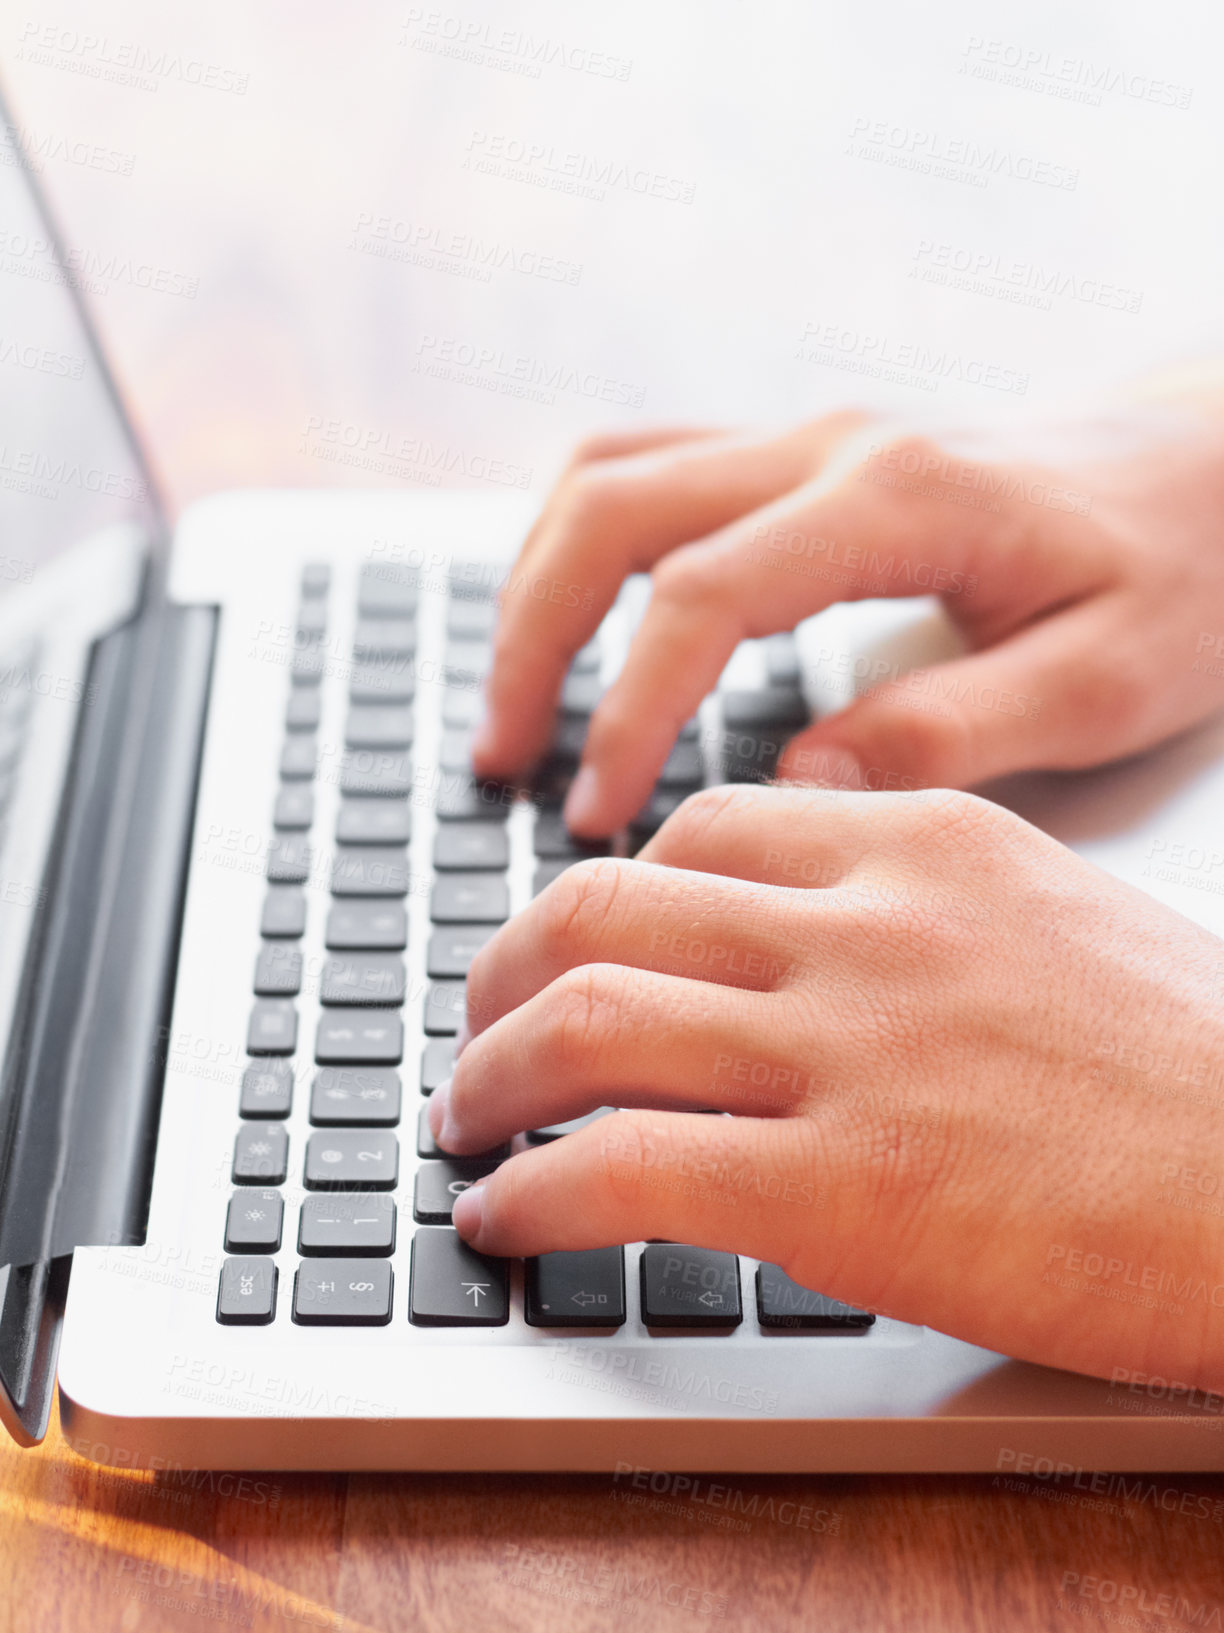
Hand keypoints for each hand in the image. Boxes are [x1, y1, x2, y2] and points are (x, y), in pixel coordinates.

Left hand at [431, 785, 1223, 1389]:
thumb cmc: (1196, 1070)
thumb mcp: (1051, 921)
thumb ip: (913, 911)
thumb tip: (802, 948)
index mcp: (923, 844)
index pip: (704, 828)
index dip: (612, 891)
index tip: (582, 942)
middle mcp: (867, 925)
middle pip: (608, 903)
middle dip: (510, 968)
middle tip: (484, 1022)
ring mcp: (847, 1051)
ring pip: (588, 1018)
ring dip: (493, 1073)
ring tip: (467, 1119)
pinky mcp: (843, 1188)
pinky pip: (623, 1165)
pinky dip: (532, 1189)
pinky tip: (506, 1216)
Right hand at [471, 409, 1223, 835]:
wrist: (1208, 471)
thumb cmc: (1176, 575)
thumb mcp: (1099, 677)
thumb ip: (946, 732)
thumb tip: (793, 789)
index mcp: (898, 499)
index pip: (703, 594)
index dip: (626, 708)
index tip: (594, 812)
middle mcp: (829, 448)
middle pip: (610, 508)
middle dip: (531, 639)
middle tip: (505, 760)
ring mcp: (807, 441)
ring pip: (609, 476)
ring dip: (537, 588)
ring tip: (514, 709)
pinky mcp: (800, 460)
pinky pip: (647, 471)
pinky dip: (583, 552)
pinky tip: (578, 631)